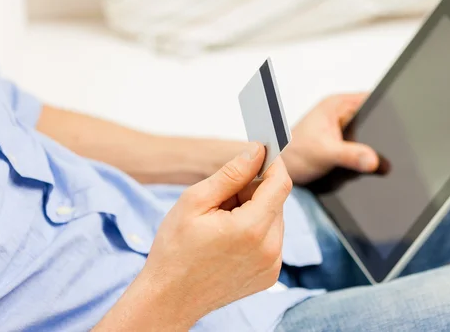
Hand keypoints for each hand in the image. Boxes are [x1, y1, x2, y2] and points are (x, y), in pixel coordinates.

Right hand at [95, 142, 291, 330]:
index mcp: (252, 228)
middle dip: (254, 191)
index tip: (261, 153)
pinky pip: (271, 239)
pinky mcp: (269, 275)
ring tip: (222, 222)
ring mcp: (272, 265)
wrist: (169, 298)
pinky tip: (229, 239)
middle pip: (276, 201)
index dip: (272, 164)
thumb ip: (231, 174)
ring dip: (254, 211)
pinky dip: (256, 231)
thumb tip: (256, 151)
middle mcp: (269, 248)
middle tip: (222, 197)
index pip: (280, 183)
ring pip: (274, 219)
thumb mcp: (195, 201)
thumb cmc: (175, 250)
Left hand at [283, 93, 378, 184]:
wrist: (283, 170)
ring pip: (369, 132)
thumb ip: (350, 154)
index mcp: (337, 104)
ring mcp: (343, 126)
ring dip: (371, 145)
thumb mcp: (326, 152)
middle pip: (373, 117)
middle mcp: (341, 112)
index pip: (371, 98)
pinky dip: (364, 153)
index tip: (396, 126)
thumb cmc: (294, 154)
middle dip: (380, 132)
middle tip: (378, 149)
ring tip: (362, 156)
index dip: (387, 110)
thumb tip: (373, 159)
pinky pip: (362, 144)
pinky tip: (360, 161)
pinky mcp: (343, 140)